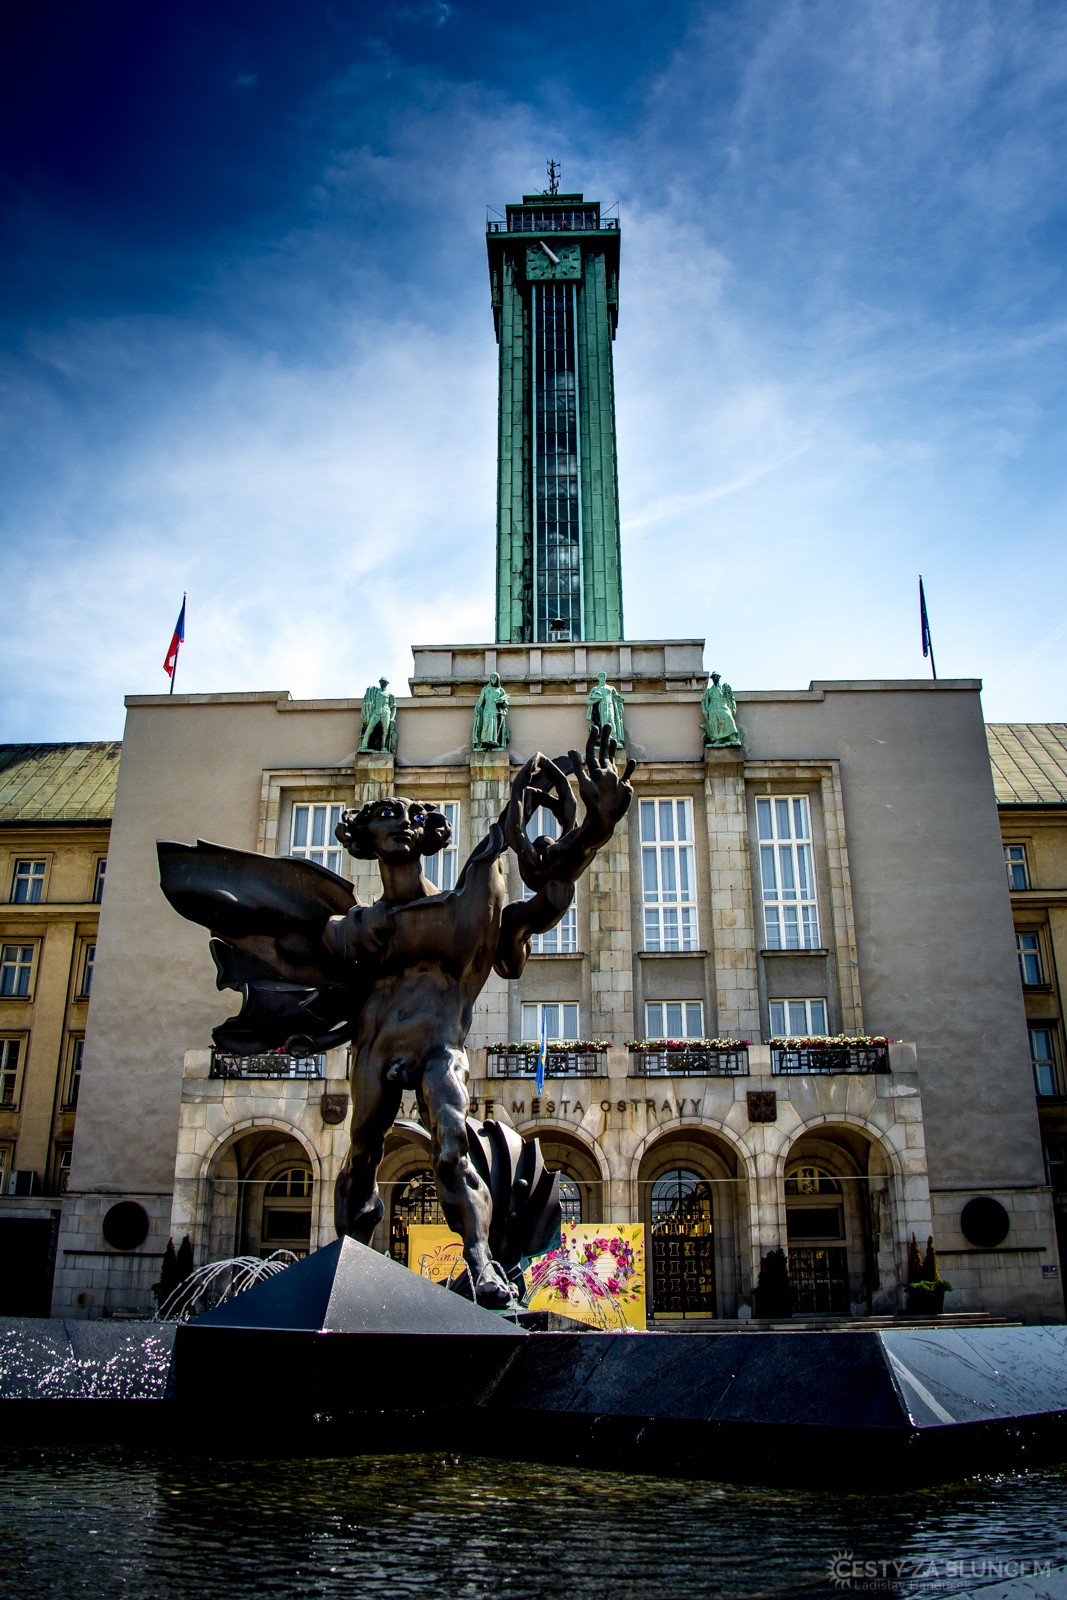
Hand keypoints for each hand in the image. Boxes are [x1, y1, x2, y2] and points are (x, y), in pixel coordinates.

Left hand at [566, 725, 635, 844]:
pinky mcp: (624, 788)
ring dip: (614, 752)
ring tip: (614, 740)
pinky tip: (632, 761)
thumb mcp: (585, 783)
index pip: (593, 752)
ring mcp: (614, 781)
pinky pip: (627, 776)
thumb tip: (570, 750)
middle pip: (604, 753)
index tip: (596, 727)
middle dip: (605, 739)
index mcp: (595, 771)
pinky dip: (629, 769)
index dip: (594, 739)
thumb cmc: (593, 804)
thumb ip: (578, 767)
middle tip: (607, 724)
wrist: (604, 820)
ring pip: (614, 762)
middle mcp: (604, 774)